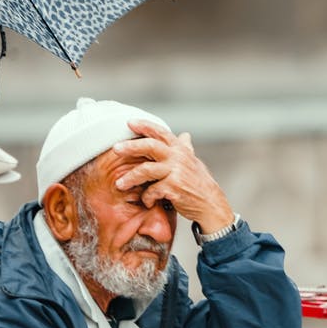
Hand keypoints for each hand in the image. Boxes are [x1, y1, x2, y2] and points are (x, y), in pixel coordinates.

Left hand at [112, 120, 234, 232]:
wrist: (211, 205)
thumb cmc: (201, 184)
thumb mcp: (194, 163)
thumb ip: (186, 149)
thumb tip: (184, 135)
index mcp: (181, 150)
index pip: (161, 132)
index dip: (145, 126)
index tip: (129, 122)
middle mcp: (178, 158)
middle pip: (149, 146)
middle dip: (130, 147)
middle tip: (115, 149)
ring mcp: (176, 172)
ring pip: (146, 170)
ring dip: (130, 178)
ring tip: (120, 184)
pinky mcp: (174, 188)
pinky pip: (152, 191)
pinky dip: (147, 197)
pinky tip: (146, 201)